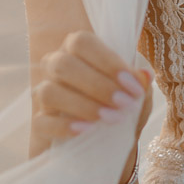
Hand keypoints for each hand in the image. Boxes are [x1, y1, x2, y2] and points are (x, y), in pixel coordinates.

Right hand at [32, 30, 151, 147]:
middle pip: (64, 64)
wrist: (112, 141)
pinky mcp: (39, 123)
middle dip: (98, 85)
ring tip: (110, 118)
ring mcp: (43, 93)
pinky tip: (86, 130)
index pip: (82, 42)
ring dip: (83, 106)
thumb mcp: (137, 93)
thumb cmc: (122, 105)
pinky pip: (41, 122)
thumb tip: (144, 76)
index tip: (134, 86)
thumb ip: (140, 82)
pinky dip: (64, 126)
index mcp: (78, 49)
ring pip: (49, 92)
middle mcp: (56, 65)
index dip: (108, 62)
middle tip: (125, 104)